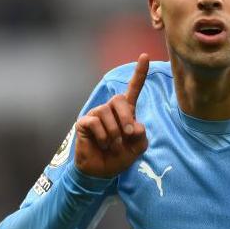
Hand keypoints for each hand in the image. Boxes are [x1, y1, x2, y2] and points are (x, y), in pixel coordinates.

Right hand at [74, 54, 149, 177]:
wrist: (102, 171)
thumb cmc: (120, 156)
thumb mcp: (138, 147)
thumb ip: (141, 135)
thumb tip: (134, 125)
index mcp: (126, 112)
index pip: (133, 89)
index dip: (140, 73)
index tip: (145, 56)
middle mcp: (110, 109)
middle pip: (119, 99)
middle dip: (126, 118)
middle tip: (128, 135)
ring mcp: (96, 114)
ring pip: (107, 113)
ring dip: (114, 133)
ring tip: (113, 145)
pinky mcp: (84, 122)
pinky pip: (95, 122)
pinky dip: (103, 136)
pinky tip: (102, 144)